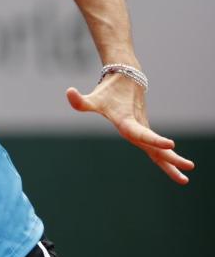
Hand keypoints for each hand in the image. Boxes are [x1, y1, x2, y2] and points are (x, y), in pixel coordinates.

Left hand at [67, 73, 194, 183]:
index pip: (140, 133)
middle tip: (188, 167)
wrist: (126, 78)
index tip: (171, 144)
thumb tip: (69, 92)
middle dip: (170, 157)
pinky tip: (176, 172)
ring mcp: (144, 128)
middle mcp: (138, 126)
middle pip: (154, 145)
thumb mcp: (93, 98)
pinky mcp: (145, 129)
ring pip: (158, 149)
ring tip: (186, 177)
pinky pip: (155, 148)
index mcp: (126, 121)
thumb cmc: (107, 92)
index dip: (153, 139)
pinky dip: (165, 159)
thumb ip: (81, 100)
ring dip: (171, 162)